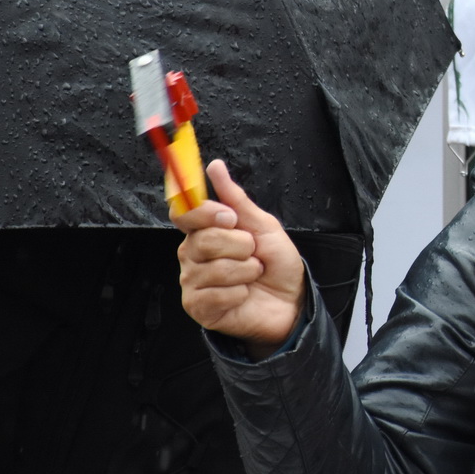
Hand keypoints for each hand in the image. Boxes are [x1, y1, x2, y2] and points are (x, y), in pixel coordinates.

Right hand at [173, 159, 305, 352]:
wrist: (291, 300)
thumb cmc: (276, 263)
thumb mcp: (263, 225)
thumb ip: (236, 199)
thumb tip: (215, 167)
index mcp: (205, 231)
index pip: (183, 213)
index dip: (205, 214)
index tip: (230, 218)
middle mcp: (192, 255)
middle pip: (203, 240)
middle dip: (240, 246)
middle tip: (253, 253)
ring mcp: (192, 281)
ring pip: (214, 268)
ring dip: (246, 271)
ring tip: (253, 274)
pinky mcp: (197, 307)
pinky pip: (216, 294)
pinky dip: (239, 293)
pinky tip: (244, 294)